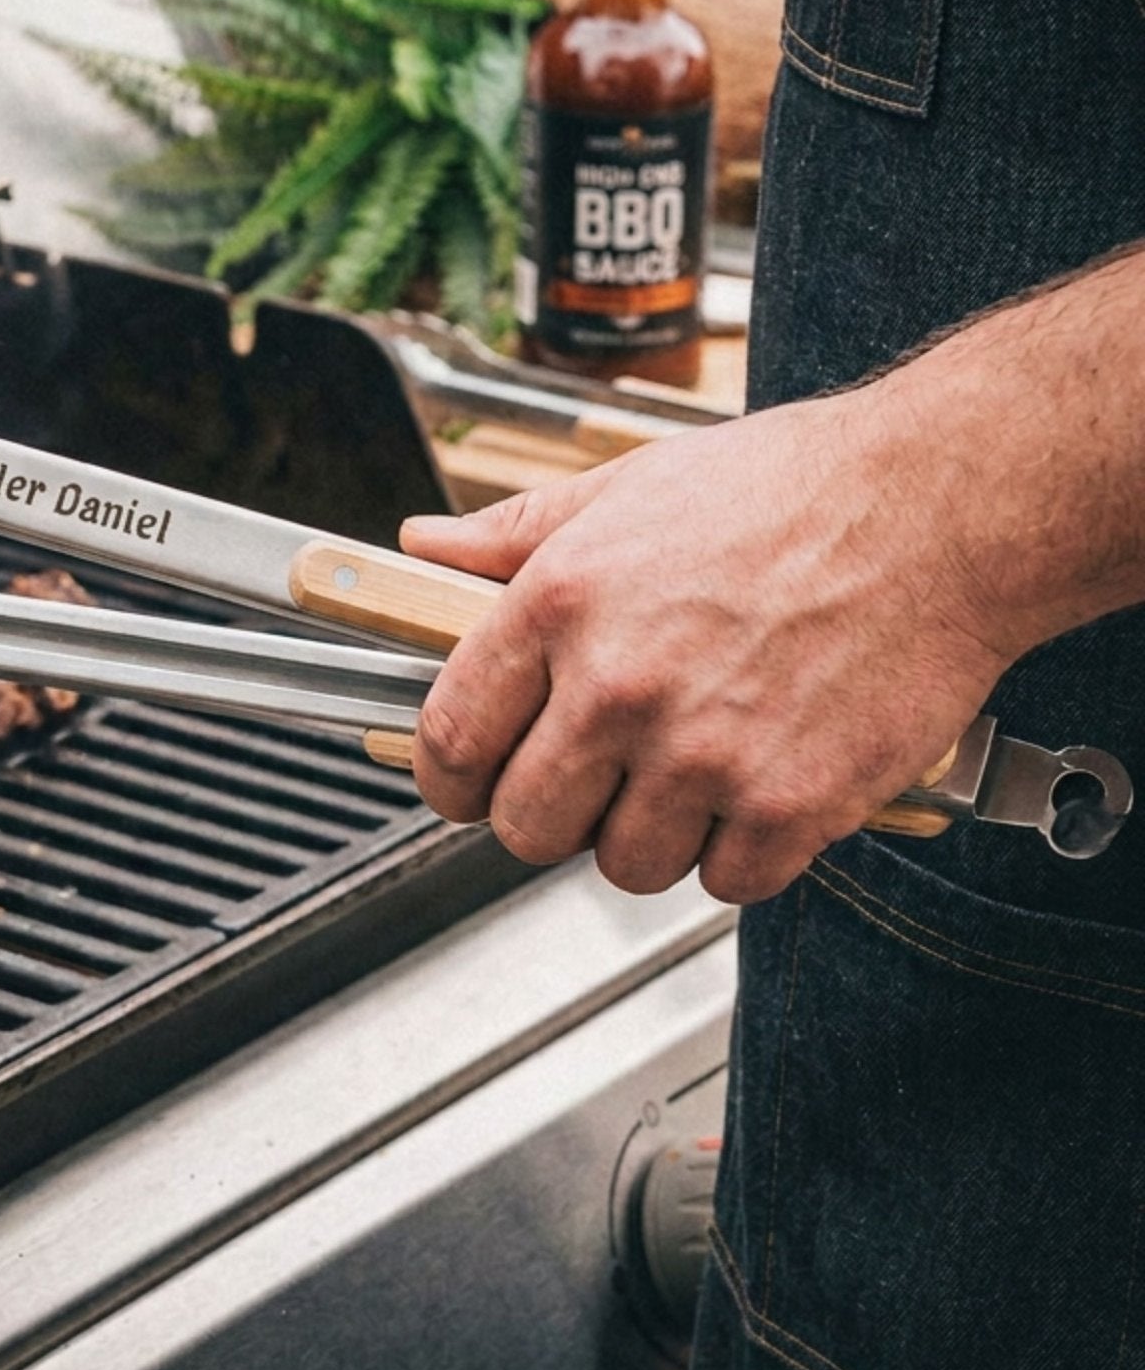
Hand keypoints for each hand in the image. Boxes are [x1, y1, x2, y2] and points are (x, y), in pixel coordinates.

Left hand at [402, 388, 1015, 904]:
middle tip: (592, 782)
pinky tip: (759, 787)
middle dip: (550, 815)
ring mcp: (703, 753)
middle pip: (524, 826)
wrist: (944, 506)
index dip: (448, 781)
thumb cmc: (793, 489)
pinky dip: (741, 853)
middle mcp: (619, 685)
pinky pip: (726, 882)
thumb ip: (514, 535)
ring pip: (624, 866)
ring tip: (691, 772)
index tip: (465, 787)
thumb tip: (425, 546)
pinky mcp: (791, 804)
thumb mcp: (628, 488)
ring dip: (650, 836)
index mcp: (559, 605)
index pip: (449, 741)